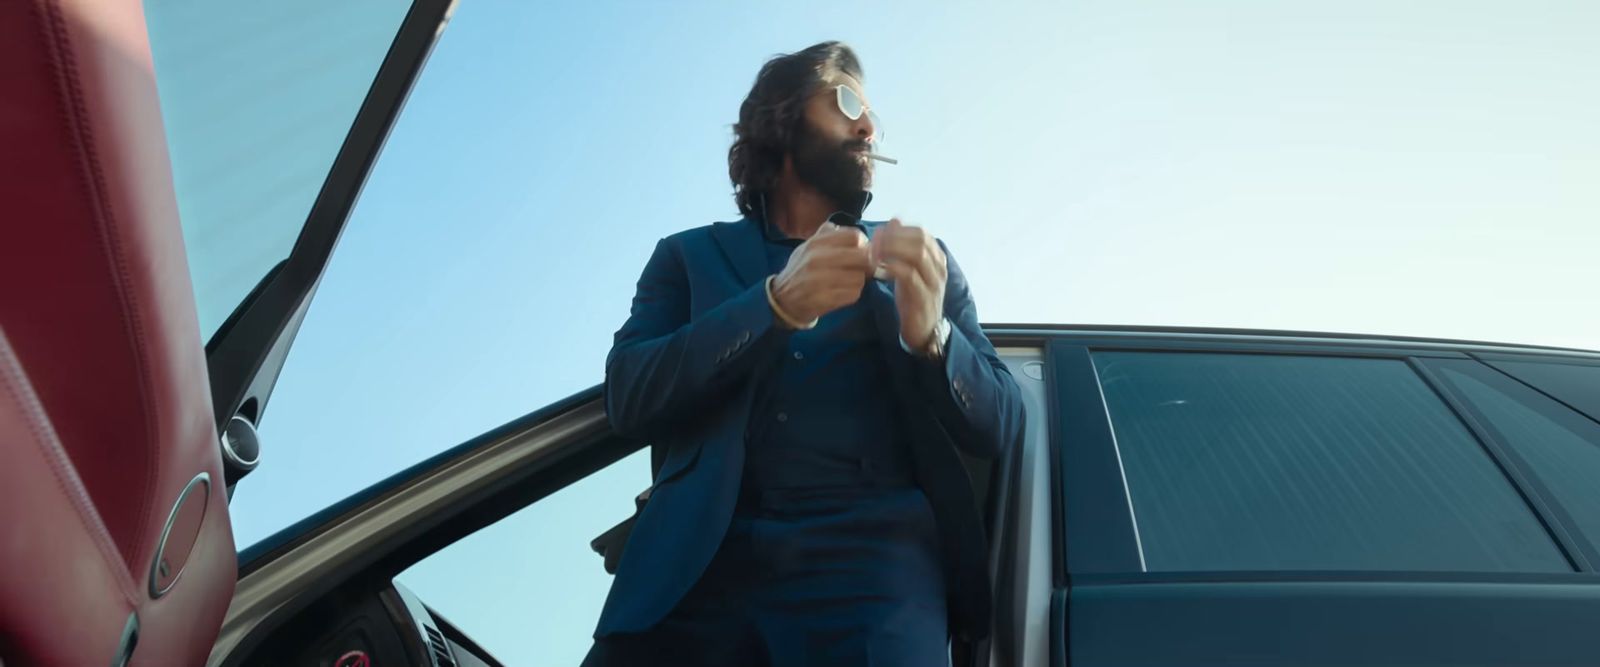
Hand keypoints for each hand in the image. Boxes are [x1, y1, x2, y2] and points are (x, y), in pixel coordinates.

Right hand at [771, 222, 871, 324]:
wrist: (783, 299)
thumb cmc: (801, 270)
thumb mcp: (808, 246)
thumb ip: (827, 234)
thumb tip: (853, 232)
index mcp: (815, 243)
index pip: (854, 236)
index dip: (862, 244)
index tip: (859, 251)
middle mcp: (817, 259)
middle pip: (862, 257)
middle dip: (865, 264)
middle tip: (860, 269)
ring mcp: (820, 280)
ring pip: (859, 278)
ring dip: (858, 281)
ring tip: (847, 282)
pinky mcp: (824, 299)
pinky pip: (853, 294)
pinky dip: (851, 294)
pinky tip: (841, 292)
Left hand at [869, 218, 946, 349]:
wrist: (923, 331)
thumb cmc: (913, 298)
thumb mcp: (907, 269)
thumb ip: (902, 246)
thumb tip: (894, 220)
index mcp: (936, 257)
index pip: (920, 232)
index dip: (897, 229)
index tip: (877, 234)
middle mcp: (938, 267)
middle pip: (919, 239)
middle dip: (893, 237)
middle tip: (873, 242)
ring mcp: (933, 282)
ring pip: (916, 254)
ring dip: (892, 250)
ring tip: (874, 254)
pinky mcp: (923, 297)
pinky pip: (909, 275)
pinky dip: (892, 268)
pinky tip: (878, 271)